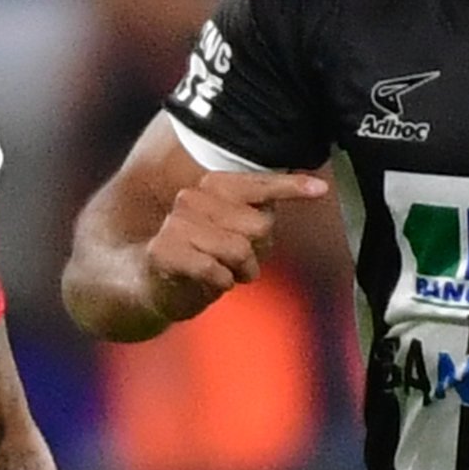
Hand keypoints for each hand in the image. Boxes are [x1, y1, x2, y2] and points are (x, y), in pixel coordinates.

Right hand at [142, 168, 330, 322]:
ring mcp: (176, 223)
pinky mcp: (164, 251)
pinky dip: (221, 282)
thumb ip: (259, 214)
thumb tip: (308, 190)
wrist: (148, 284)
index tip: (320, 190)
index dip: (290, 188)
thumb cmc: (201, 257)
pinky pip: (216, 270)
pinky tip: (210, 282)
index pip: (257, 185)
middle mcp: (192, 198)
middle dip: (258, 251)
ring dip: (240, 271)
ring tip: (227, 274)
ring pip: (239, 248)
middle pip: (258, 225)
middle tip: (241, 264)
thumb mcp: (233, 232)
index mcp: (212, 186)